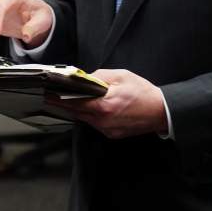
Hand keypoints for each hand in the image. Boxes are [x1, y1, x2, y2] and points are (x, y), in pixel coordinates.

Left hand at [46, 69, 168, 138]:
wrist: (163, 111)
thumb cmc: (144, 92)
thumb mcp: (121, 76)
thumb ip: (99, 77)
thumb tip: (83, 78)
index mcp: (104, 106)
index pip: (74, 102)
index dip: (59, 98)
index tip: (48, 95)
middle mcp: (103, 121)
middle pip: (77, 112)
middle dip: (65, 104)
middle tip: (52, 97)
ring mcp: (108, 130)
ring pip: (86, 119)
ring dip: (79, 110)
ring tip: (71, 100)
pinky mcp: (113, 134)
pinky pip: (96, 124)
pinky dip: (91, 116)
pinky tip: (90, 108)